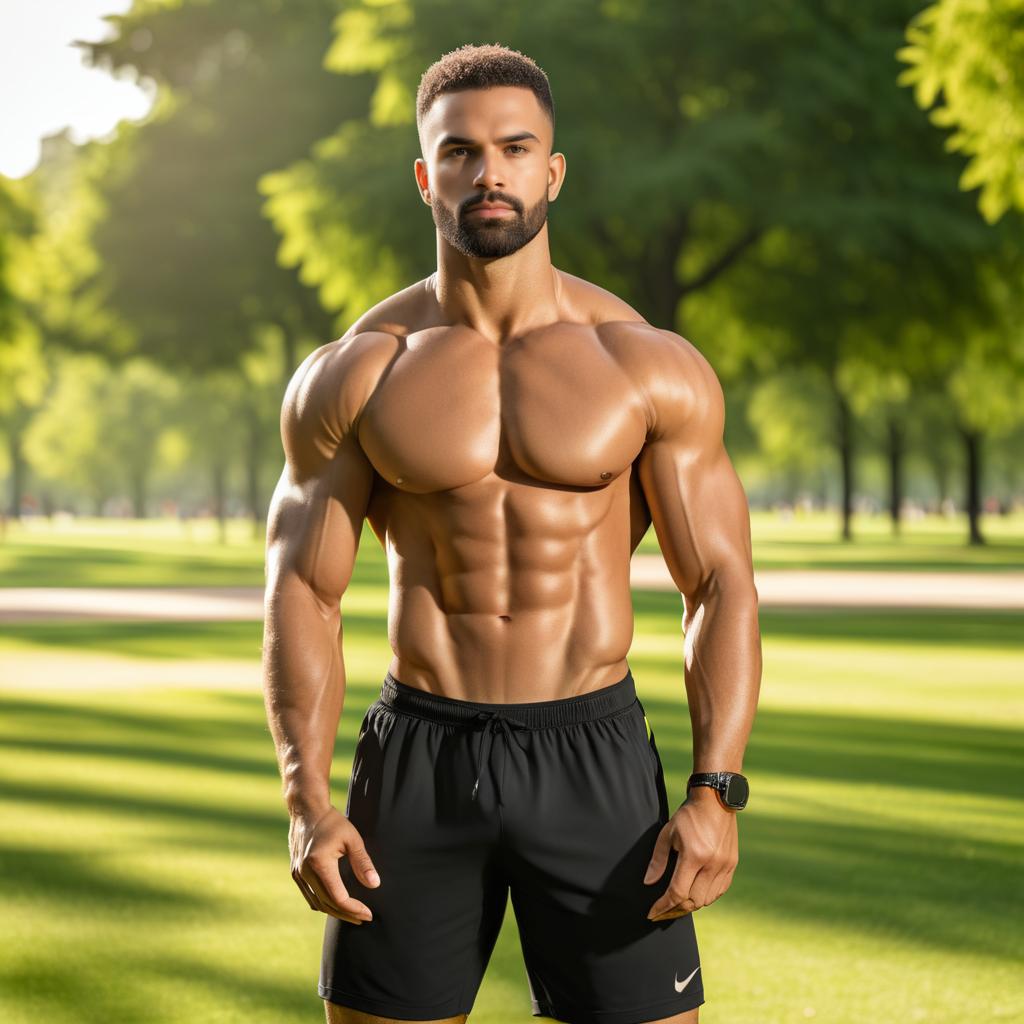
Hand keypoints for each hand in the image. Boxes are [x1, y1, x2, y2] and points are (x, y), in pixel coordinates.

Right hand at [289, 804, 380, 923]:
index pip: (338, 897)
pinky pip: (309, 895)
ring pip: (316, 903)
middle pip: (327, 904)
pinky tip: (335, 903)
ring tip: (352, 914)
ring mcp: (297, 874)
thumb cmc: (332, 821)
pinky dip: (323, 903)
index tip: (368, 913)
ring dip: (334, 911)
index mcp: (320, 864)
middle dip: (347, 914)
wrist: (306, 809)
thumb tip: (374, 884)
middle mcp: (305, 873)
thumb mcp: (352, 838)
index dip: (354, 908)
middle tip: (363, 918)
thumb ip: (363, 862)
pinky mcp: (295, 872)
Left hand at [643, 787, 737, 920]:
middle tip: (662, 912)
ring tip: (676, 905)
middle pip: (693, 901)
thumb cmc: (688, 815)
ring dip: (691, 905)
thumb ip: (658, 860)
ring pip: (707, 899)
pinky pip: (719, 891)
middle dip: (675, 910)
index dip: (663, 906)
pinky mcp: (732, 865)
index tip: (652, 913)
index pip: (677, 893)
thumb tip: (649, 883)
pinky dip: (706, 897)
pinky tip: (695, 894)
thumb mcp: (667, 833)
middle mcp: (712, 864)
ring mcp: (725, 866)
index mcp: (694, 856)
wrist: (716, 800)